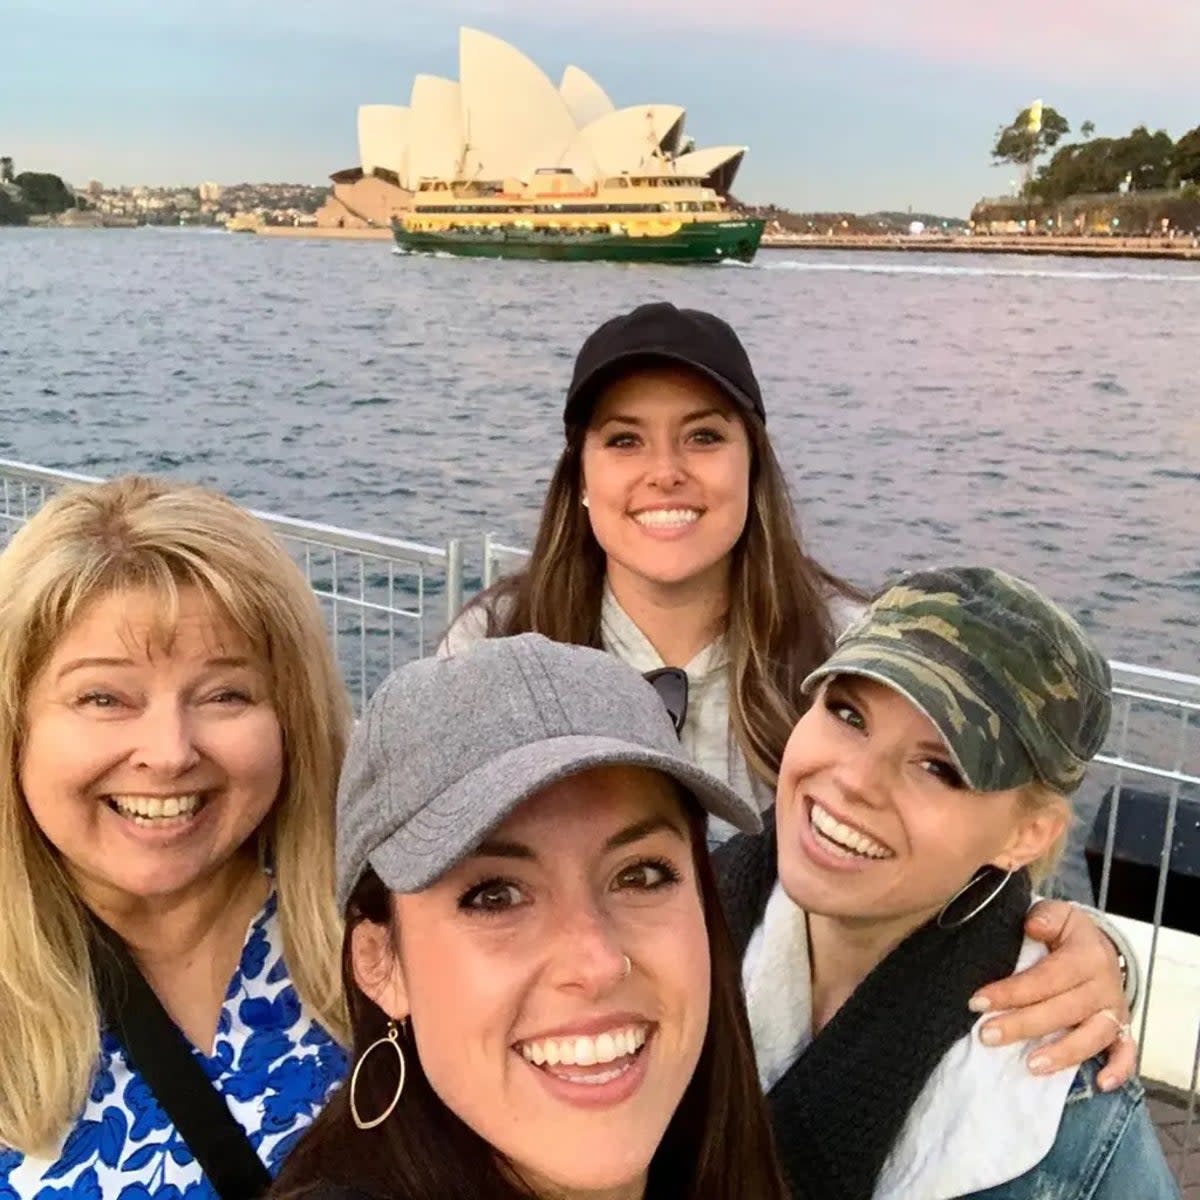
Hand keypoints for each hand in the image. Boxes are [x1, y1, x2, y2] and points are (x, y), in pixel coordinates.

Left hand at [968, 899, 1133, 1090]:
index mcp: (1087, 955)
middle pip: (1063, 1011)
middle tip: (987, 1035)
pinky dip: (1118, 1069)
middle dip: (1022, 1025)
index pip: (1045, 978)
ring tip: (1030, 1066)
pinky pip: (1127, 1052)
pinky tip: (1101, 1084)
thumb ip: (1045, 917)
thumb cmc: (1066, 933)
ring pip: (1092, 1037)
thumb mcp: (1056, 914)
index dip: (1011, 991)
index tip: (978, 1002)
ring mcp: (1116, 1010)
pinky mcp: (1123, 1029)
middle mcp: (1104, 986)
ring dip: (1062, 1054)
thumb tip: (1034, 926)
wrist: (1098, 946)